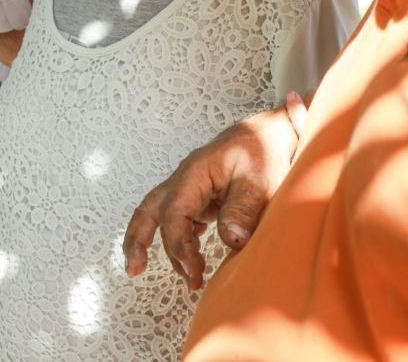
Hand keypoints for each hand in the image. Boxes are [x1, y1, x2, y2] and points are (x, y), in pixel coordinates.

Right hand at [122, 100, 302, 289]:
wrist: (272, 131)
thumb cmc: (265, 149)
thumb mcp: (260, 179)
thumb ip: (244, 209)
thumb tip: (231, 240)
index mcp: (194, 173)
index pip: (173, 214)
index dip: (180, 246)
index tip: (196, 271)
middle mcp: (185, 180)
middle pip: (148, 210)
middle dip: (138, 240)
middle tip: (135, 270)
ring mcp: (191, 187)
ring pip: (159, 214)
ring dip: (160, 243)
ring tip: (182, 276)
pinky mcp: (201, 195)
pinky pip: (179, 217)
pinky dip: (178, 237)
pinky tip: (188, 256)